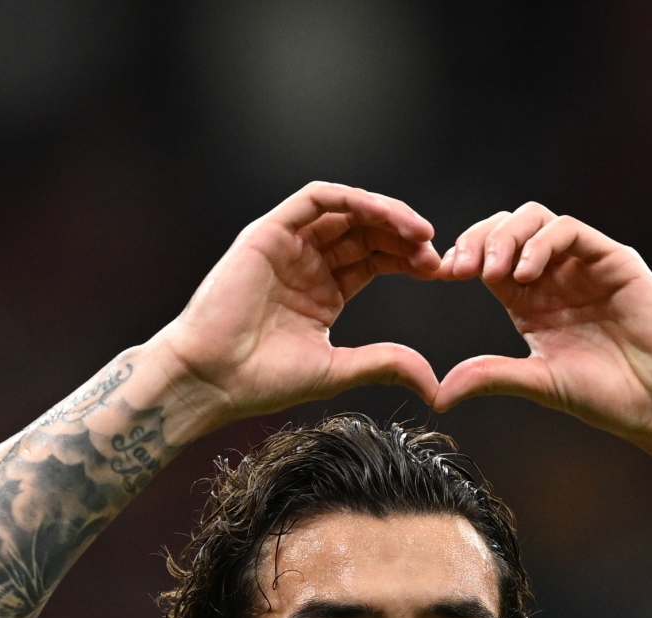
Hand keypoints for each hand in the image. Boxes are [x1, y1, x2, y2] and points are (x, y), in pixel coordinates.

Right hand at [151, 183, 444, 429]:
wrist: (213, 379)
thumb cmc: (262, 380)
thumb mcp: (338, 370)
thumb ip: (384, 364)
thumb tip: (434, 383)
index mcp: (323, 291)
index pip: (374, 260)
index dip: (408, 260)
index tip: (438, 272)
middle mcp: (306, 262)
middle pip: (366, 232)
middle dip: (403, 237)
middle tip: (434, 253)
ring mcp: (287, 245)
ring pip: (346, 211)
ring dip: (386, 215)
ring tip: (419, 233)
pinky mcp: (269, 232)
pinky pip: (317, 199)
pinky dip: (353, 200)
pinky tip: (384, 215)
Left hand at [431, 205, 651, 448]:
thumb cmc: (608, 397)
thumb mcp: (539, 383)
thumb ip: (491, 377)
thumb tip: (438, 394)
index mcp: (531, 301)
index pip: (487, 257)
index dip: (462, 256)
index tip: (442, 273)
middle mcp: (555, 276)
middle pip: (507, 229)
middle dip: (478, 239)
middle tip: (460, 267)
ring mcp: (584, 264)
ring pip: (536, 219)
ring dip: (506, 236)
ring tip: (493, 270)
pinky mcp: (613, 260)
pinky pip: (571, 231)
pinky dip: (542, 243)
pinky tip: (526, 273)